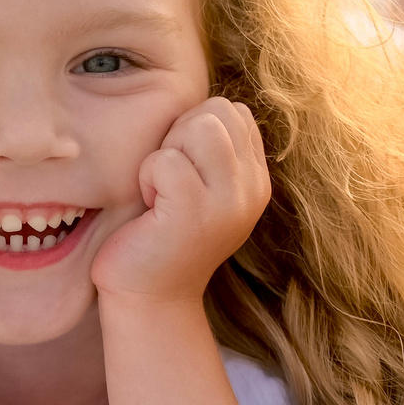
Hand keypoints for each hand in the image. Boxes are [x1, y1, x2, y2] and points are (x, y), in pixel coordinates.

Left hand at [91, 98, 270, 304]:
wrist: (150, 298)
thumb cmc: (162, 235)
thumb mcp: (202, 187)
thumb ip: (212, 150)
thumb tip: (204, 106)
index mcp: (256, 180)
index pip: (234, 111)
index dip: (196, 128)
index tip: (183, 171)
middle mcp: (252, 190)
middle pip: (218, 111)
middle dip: (180, 135)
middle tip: (168, 182)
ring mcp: (229, 202)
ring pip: (199, 127)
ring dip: (166, 153)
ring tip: (162, 192)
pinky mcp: (196, 213)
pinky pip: (166, 159)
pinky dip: (147, 176)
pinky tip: (151, 207)